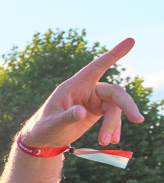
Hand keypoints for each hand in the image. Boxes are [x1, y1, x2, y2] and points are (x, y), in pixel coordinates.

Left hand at [18, 37, 143, 152]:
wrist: (43, 140)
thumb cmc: (43, 128)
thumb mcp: (52, 124)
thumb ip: (67, 117)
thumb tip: (83, 112)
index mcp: (74, 86)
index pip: (96, 67)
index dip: (113, 55)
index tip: (131, 40)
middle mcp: (87, 90)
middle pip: (114, 92)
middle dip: (127, 106)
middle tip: (138, 120)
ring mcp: (94, 100)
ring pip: (115, 108)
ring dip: (114, 124)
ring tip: (106, 141)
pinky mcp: (98, 111)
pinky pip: (113, 116)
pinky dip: (113, 128)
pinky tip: (111, 140)